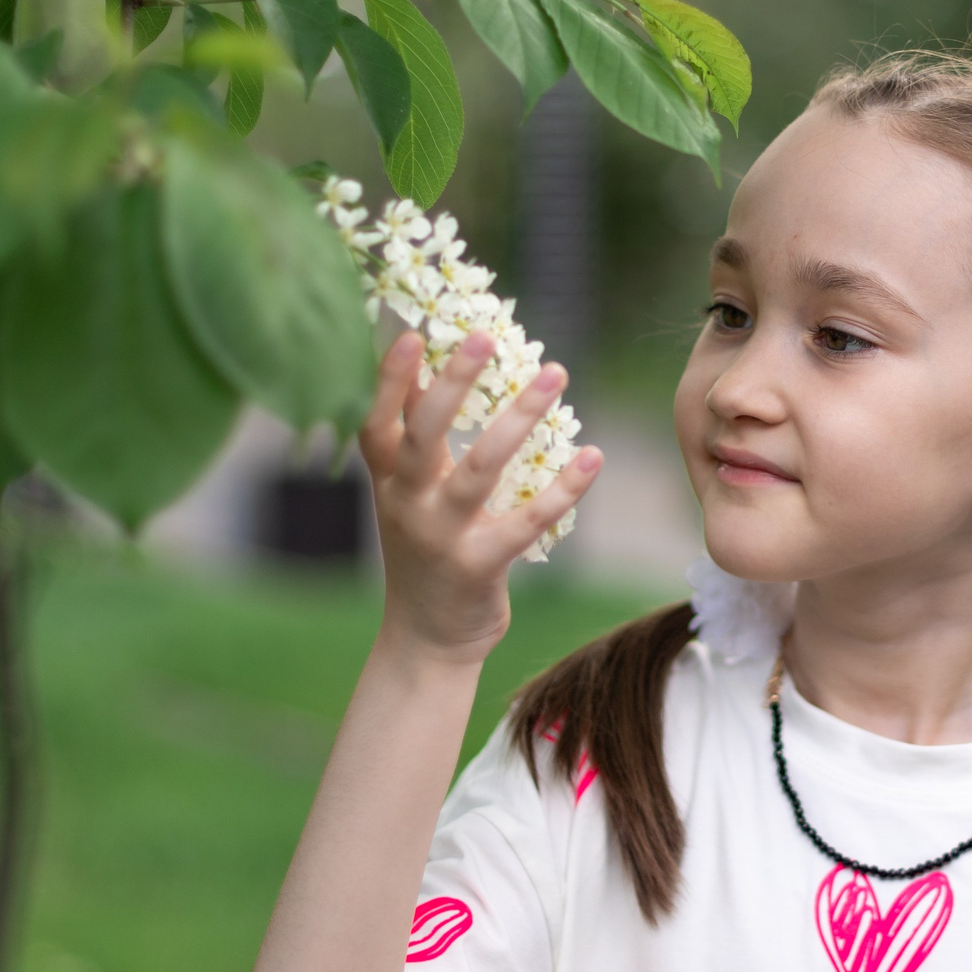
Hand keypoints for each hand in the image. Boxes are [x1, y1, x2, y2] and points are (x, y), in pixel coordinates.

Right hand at [357, 330, 602, 661]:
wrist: (426, 638)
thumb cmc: (428, 551)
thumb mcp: (410, 497)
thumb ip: (416, 442)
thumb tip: (426, 370)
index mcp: (388, 484)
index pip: (379, 424)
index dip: (389, 380)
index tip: (411, 333)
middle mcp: (406, 506)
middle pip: (423, 435)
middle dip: (453, 383)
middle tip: (486, 337)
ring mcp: (440, 537)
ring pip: (479, 469)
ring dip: (519, 417)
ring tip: (555, 374)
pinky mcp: (478, 566)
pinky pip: (526, 521)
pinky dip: (562, 487)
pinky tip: (592, 456)